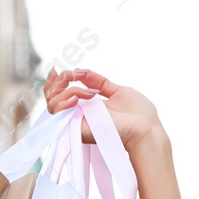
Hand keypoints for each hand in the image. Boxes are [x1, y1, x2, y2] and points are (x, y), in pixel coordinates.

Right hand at [44, 66, 163, 147]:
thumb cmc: (138, 114)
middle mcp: (79, 115)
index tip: (57, 69)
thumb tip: (82, 71)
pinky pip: (57, 113)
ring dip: (65, 90)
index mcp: (88, 107)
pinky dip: (63, 101)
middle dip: (57, 81)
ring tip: (88, 94)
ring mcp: (77, 122)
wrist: (146, 128)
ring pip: (52, 104)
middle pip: (51, 97)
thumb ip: (98, 82)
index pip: (61, 94)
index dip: (55, 81)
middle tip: (71, 76)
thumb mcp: (117, 91)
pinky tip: (77, 98)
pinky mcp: (77, 129)